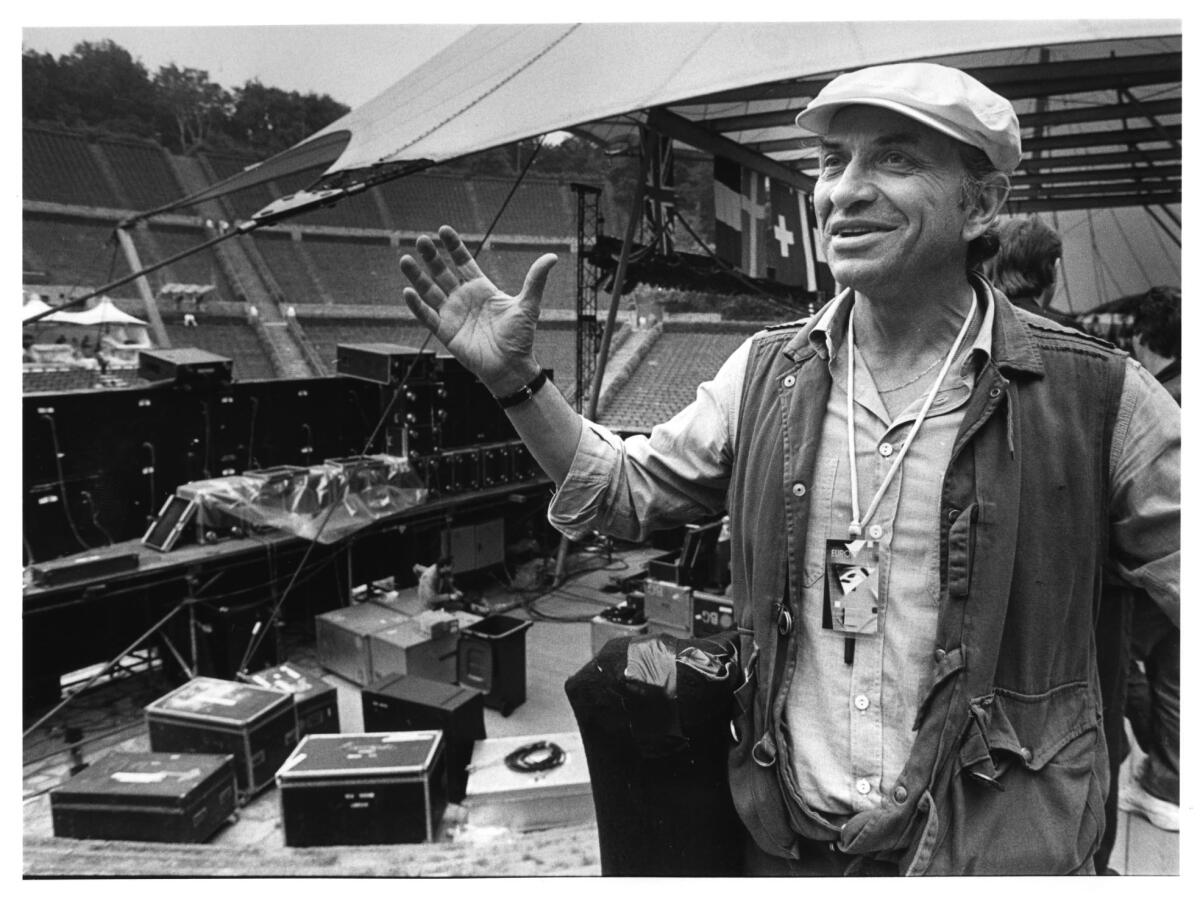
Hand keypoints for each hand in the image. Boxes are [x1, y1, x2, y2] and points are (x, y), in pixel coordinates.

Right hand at [399, 225, 556, 394]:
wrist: (511, 367)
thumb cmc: (520, 337)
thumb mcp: (528, 305)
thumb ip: (535, 280)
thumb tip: (553, 256)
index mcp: (481, 288)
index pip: (463, 262)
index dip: (453, 247)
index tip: (443, 230)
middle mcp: (463, 298)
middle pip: (442, 272)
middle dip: (432, 257)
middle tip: (421, 240)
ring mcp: (452, 314)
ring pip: (429, 291)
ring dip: (417, 276)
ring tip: (405, 259)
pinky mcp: (445, 332)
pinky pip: (427, 316)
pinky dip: (416, 306)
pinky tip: (407, 292)